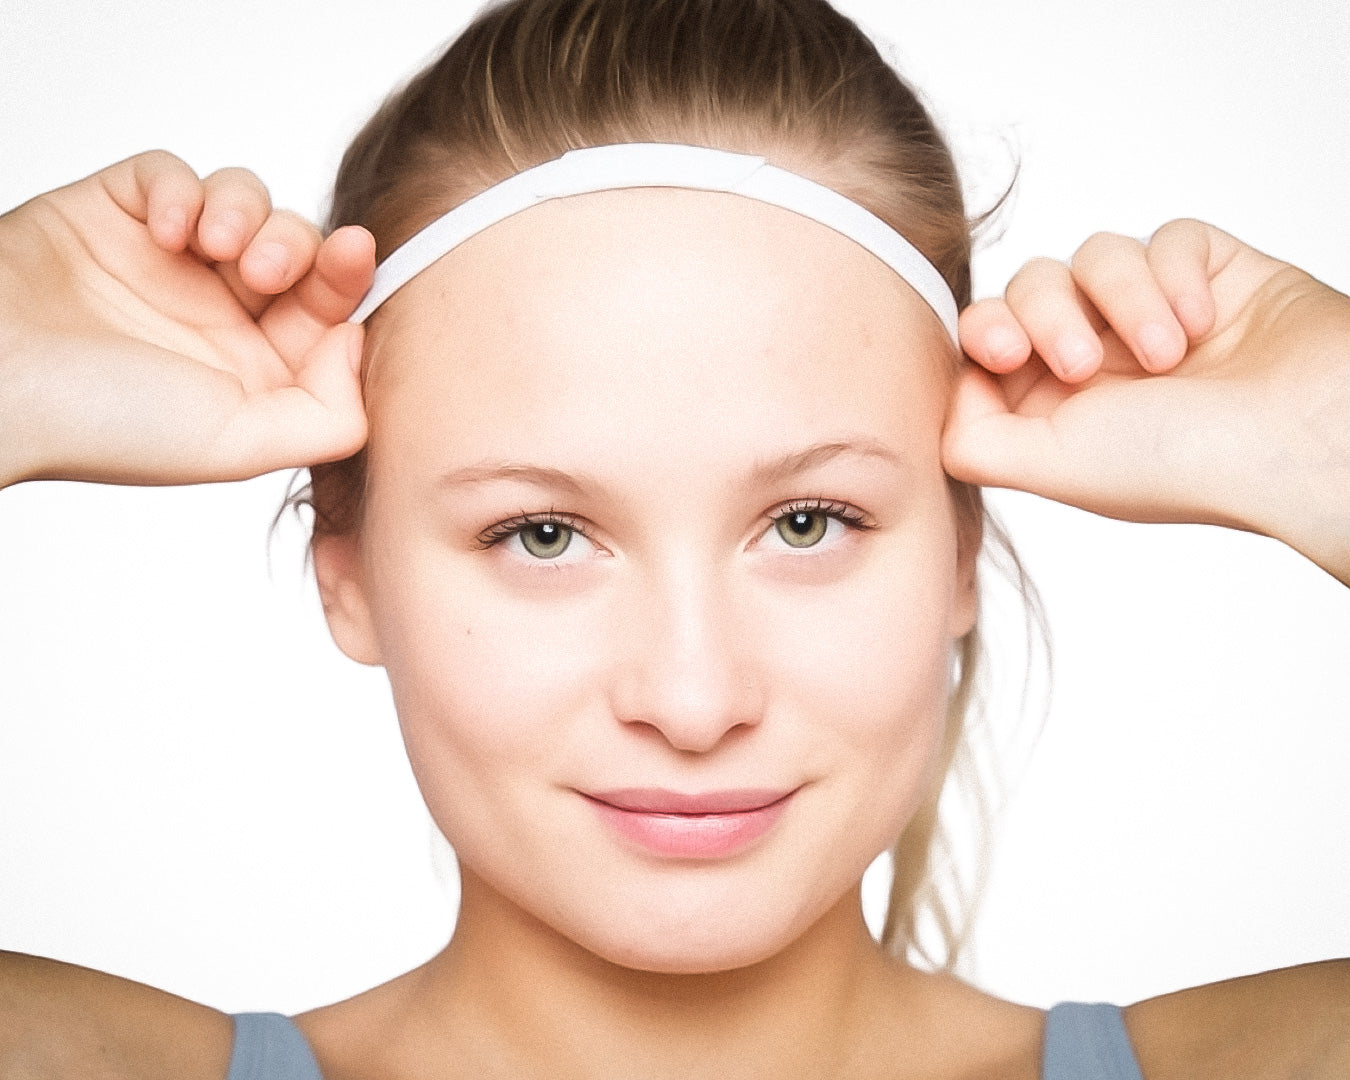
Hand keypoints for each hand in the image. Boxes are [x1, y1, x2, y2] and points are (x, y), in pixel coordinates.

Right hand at [0, 151, 374, 487]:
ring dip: (247, 212)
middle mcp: (218, 315)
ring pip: (248, 203)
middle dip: (297, 245)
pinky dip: (179, 190)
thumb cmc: (107, 423)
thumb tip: (356, 341)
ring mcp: (168, 262)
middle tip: (262, 269)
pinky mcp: (116, 214)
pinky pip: (173, 174)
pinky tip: (160, 229)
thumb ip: (330, 414)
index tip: (356, 254)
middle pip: (299, 248)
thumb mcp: (242, 444)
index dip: (350, 277)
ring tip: (214, 243)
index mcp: (256, 370)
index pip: (329, 309)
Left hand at [944, 219, 1349, 583]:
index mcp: (1055, 407)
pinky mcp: (1207, 273)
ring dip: (1123, 300)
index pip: (987, 343)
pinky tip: (1203, 323)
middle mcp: (1099, 359)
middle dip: (1046, 314)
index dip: (985, 334)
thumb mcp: (1051, 467)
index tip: (1004, 351)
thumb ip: (973, 440)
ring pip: (1091, 256)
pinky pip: (1162, 237)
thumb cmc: (1181, 464)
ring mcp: (1151, 314)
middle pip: (1026, 289)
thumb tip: (940, 406)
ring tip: (1167, 354)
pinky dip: (1174, 276)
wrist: (1300, 436)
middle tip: (1083, 362)